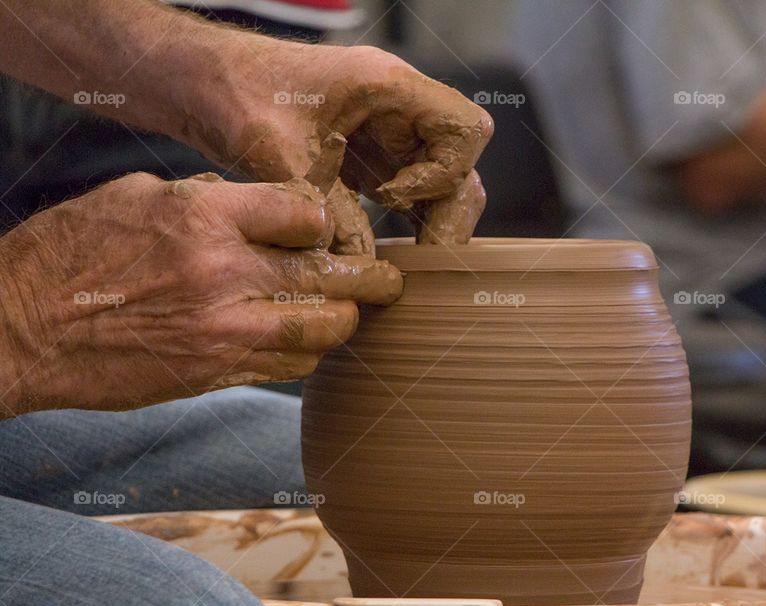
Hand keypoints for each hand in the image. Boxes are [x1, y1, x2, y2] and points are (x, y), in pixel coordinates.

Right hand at [0, 172, 401, 414]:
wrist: (21, 327)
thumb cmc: (73, 253)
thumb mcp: (139, 196)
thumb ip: (210, 200)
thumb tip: (263, 208)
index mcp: (204, 217)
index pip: (307, 214)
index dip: (327, 221)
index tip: (329, 229)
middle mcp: (222, 273)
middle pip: (330, 274)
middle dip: (370, 277)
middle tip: (390, 280)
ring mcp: (221, 329)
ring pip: (321, 329)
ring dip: (345, 321)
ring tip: (355, 313)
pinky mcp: (213, 372)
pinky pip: (287, 366)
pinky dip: (308, 354)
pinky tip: (309, 342)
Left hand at [183, 43, 492, 246]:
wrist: (202, 81)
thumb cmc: (234, 95)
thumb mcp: (280, 157)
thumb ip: (326, 209)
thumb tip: (362, 266)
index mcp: (387, 86)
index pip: (464, 128)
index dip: (442, 173)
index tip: (389, 197)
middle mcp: (399, 106)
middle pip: (462, 160)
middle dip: (448, 211)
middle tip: (424, 259)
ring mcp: (389, 129)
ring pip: (442, 178)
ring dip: (431, 219)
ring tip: (408, 262)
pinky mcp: (373, 151)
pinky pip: (412, 186)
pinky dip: (408, 219)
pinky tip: (387, 248)